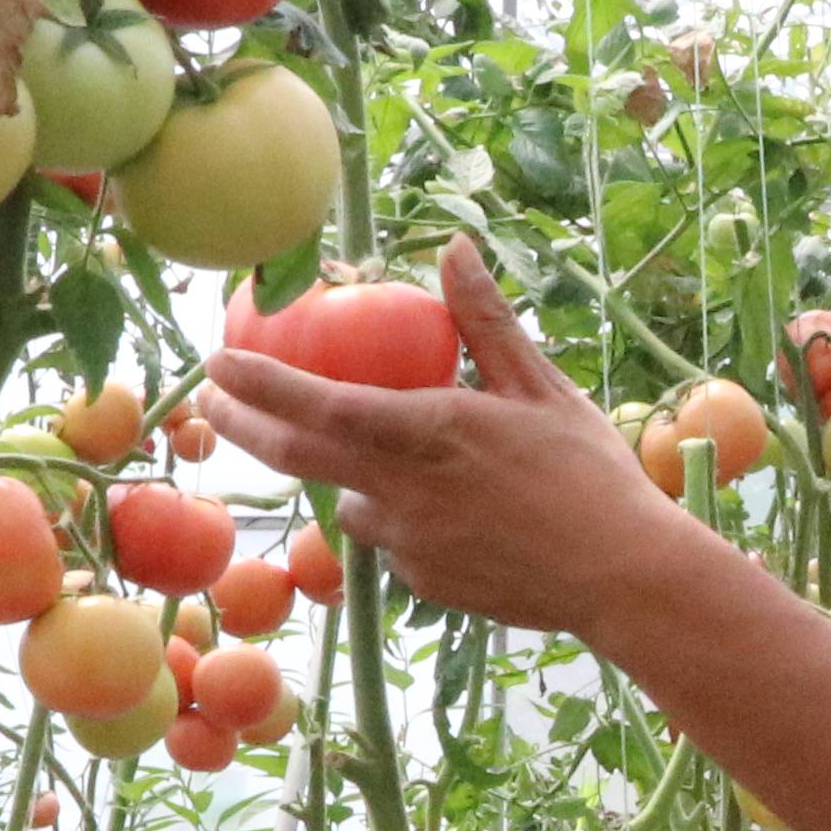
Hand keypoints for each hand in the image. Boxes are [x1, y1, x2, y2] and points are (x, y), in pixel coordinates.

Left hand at [201, 236, 682, 637]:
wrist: (620, 578)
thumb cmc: (588, 474)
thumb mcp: (540, 385)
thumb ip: (484, 320)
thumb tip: (453, 247)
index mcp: (422, 432)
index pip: (314, 404)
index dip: (256, 383)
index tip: (214, 363)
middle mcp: (398, 491)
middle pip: (295, 457)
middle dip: (242, 425)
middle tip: (210, 401)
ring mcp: (405, 545)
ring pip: (352, 502)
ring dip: (351, 476)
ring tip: (399, 457)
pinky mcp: (422, 582)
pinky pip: (394, 541)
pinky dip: (403, 517)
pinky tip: (458, 511)